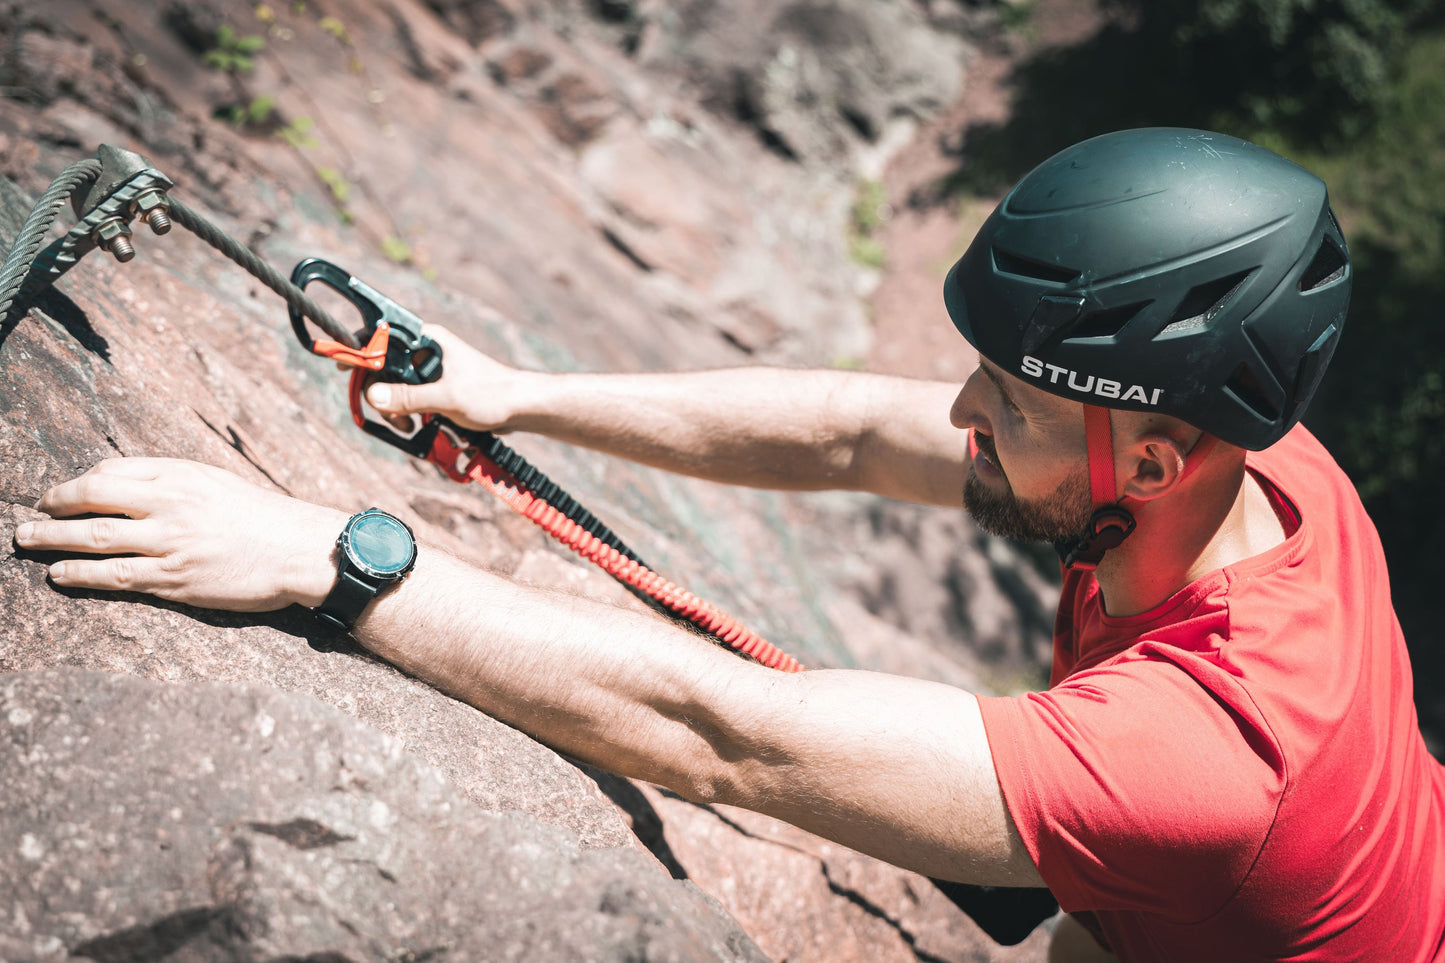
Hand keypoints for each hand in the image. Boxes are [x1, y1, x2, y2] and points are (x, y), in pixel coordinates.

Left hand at [15, 458, 347, 611]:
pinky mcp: (176, 581)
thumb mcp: (214, 481)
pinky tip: (60, 575)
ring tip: (28, 543)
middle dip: (53, 508)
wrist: (299, 551)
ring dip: (54, 542)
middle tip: (28, 519)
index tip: (58, 495)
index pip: (111, 472)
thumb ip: (168, 480)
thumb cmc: (259, 516)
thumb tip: (115, 484)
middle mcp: (172, 506)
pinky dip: (81, 575)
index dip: (75, 484)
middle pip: (94, 501)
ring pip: (97, 540)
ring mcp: (172, 545)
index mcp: (182, 477)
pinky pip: (116, 577)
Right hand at [363, 324, 535, 432]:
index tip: (343, 364)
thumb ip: (409, 396)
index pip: (382, 335)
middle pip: (383, 366)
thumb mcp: (447, 397)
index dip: (360, 349)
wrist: (520, 407)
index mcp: (427, 340)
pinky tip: (415, 426)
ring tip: (408, 426)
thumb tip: (374, 395)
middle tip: (390, 415)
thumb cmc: (491, 393)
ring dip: (394, 408)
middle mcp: (425, 351)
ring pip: (394, 385)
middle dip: (380, 393)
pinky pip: (409, 397)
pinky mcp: (435, 387)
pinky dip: (407, 412)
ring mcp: (429, 370)